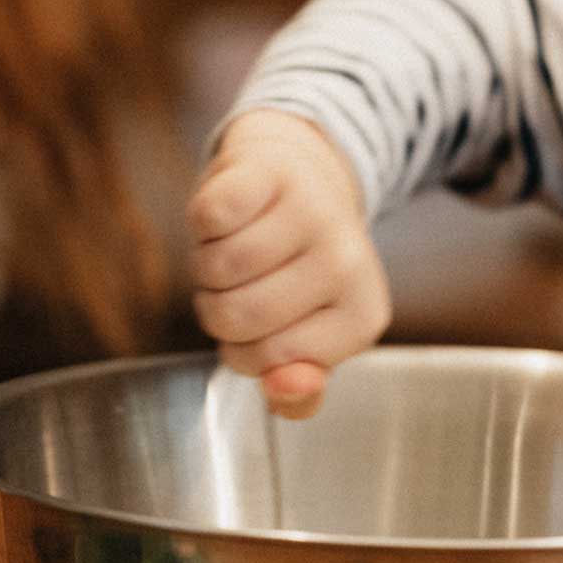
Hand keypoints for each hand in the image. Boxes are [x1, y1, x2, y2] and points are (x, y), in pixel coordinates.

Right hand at [186, 109, 389, 419]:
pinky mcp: (273, 170)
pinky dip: (202, 224)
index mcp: (361, 318)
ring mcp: (313, 212)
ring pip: (216, 268)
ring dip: (205, 266)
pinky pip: (207, 218)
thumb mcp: (307, 341)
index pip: (266, 361)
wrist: (299, 180)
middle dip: (217, 309)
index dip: (242, 351)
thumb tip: (282, 387)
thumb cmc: (296, 272)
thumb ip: (297, 391)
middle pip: (236, 316)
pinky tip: (228, 217)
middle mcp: (347, 263)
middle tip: (240, 286)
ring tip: (233, 249)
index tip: (262, 325)